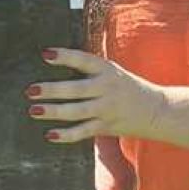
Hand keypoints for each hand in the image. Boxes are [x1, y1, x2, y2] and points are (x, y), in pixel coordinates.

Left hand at [27, 48, 164, 142]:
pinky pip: (84, 131)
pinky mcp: (107, 126)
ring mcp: (107, 109)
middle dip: (52, 90)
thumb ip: (89, 69)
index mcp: (108, 70)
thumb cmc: (127, 88)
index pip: (84, 61)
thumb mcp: (113, 71)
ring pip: (77, 111)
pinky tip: (50, 135)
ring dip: (54, 112)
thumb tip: (54, 59)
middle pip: (76, 89)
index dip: (65, 57)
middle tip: (31, 90)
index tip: (45, 55)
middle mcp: (107, 88)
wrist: (157, 110)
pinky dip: (67, 135)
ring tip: (33, 110)